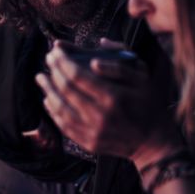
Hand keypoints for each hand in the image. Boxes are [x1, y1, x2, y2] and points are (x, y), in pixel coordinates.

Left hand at [36, 39, 180, 158]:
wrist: (153, 141)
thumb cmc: (148, 103)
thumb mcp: (143, 76)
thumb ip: (120, 61)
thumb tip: (96, 50)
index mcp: (114, 96)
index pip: (77, 75)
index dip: (62, 61)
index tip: (55, 50)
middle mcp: (100, 116)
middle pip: (66, 90)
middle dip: (53, 71)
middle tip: (48, 58)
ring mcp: (93, 132)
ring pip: (60, 108)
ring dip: (48, 90)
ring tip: (41, 76)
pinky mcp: (88, 143)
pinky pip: (64, 125)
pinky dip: (53, 111)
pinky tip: (48, 99)